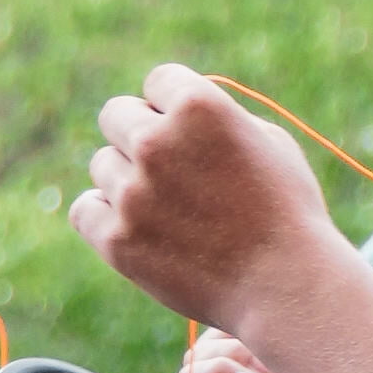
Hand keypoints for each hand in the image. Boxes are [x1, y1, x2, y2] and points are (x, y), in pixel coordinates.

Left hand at [72, 64, 332, 329]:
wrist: (287, 290)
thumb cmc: (287, 215)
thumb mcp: (267, 143)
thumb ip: (215, 116)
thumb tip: (171, 110)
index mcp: (197, 105)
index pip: (156, 83)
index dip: (173, 110)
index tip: (192, 140)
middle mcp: (157, 142)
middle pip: (115, 115)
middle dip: (140, 138)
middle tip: (172, 175)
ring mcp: (133, 193)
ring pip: (102, 165)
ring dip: (127, 182)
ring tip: (170, 214)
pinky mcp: (118, 240)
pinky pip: (85, 210)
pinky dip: (105, 218)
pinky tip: (138, 230)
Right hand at [177, 330, 372, 372]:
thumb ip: (288, 337)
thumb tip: (263, 302)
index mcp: (269, 371)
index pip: (243, 323)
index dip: (255, 315)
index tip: (286, 319)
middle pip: (217, 333)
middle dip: (245, 333)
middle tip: (279, 359)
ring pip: (201, 354)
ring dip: (234, 357)